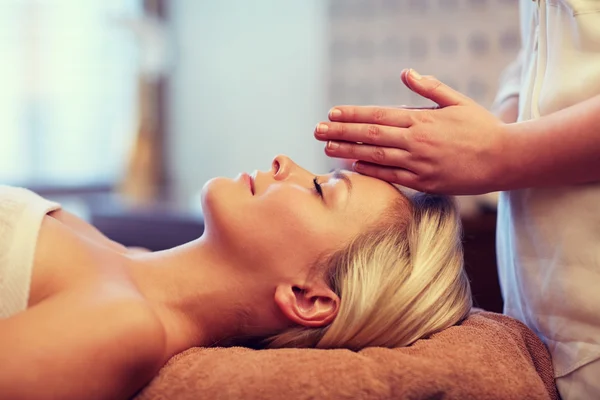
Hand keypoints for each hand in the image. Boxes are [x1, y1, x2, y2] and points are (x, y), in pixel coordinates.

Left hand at [314, 69, 508, 194]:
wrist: (504, 159)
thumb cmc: (481, 127)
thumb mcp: (457, 101)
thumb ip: (429, 88)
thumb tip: (405, 72)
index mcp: (422, 120)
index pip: (379, 115)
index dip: (353, 115)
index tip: (332, 113)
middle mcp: (416, 141)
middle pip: (371, 135)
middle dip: (341, 132)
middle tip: (317, 130)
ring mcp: (419, 163)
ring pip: (376, 156)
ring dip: (349, 151)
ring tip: (327, 148)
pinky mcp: (425, 182)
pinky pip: (392, 177)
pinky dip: (371, 171)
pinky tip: (353, 166)